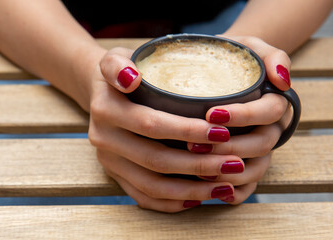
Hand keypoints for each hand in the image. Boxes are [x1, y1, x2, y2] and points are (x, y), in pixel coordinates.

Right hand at [89, 47, 245, 212]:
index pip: (152, 124)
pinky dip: (172, 201)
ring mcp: (108, 161)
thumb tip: (131, 79)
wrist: (99, 94)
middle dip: (198, 164)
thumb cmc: (120, 73)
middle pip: (155, 159)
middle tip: (234, 163)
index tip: (223, 132)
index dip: (187, 131)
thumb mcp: (115, 58)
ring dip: (191, 188)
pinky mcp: (114, 175)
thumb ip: (117, 65)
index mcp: (105, 109)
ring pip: (152, 184)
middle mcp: (103, 139)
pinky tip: (198, 196)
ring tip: (225, 185)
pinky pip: (143, 196)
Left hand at [187, 36, 292, 203]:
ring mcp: (259, 149)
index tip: (211, 114)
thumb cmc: (234, 60)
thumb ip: (271, 56)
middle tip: (195, 144)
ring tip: (200, 170)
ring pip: (256, 168)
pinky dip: (235, 191)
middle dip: (231, 147)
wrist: (221, 73)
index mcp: (274, 102)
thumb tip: (283, 80)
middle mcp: (269, 128)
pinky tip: (215, 192)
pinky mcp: (248, 164)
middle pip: (261, 143)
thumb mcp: (251, 48)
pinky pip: (249, 185)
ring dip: (230, 172)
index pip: (268, 111)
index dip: (243, 115)